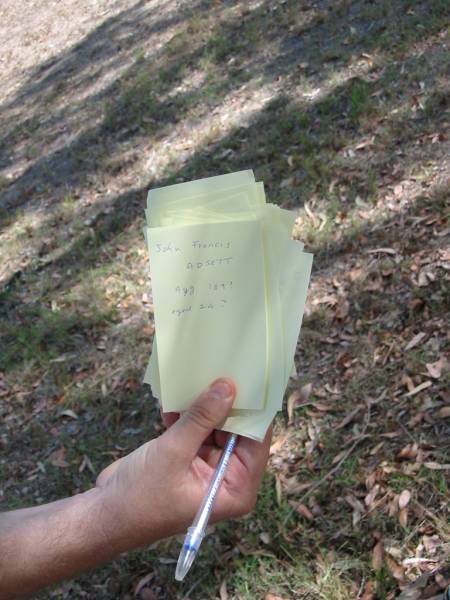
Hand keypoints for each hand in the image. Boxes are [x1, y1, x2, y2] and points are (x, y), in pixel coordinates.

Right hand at [96, 379, 270, 550]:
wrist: (104, 514)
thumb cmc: (141, 495)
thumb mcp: (174, 452)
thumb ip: (202, 418)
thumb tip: (228, 386)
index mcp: (236, 487)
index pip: (257, 441)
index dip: (252, 409)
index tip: (247, 376)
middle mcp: (228, 477)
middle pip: (238, 430)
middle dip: (226, 403)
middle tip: (220, 367)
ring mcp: (208, 466)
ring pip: (216, 425)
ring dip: (203, 406)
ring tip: (197, 377)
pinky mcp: (189, 457)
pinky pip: (196, 428)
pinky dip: (186, 415)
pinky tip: (174, 399)